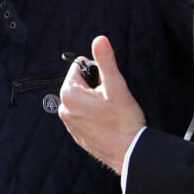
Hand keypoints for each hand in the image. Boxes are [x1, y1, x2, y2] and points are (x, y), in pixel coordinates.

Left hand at [58, 35, 145, 173]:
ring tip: (110, 113)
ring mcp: (69, 122)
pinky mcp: (76, 133)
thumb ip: (105, 61)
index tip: (107, 87)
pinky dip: (95, 115)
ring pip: (83, 99)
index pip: (78, 67)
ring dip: (96, 101)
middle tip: (111, 101)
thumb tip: (99, 39)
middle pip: (81, 83)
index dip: (96, 73)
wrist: (130, 154)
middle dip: (96, 87)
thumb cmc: (123, 121)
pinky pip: (84, 114)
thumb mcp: (116, 86)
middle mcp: (63, 107)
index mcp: (68, 93)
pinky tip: (107, 124)